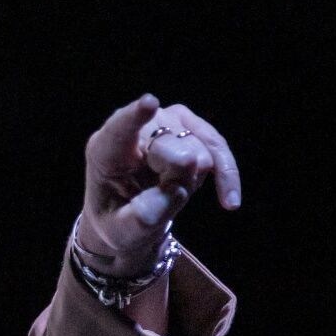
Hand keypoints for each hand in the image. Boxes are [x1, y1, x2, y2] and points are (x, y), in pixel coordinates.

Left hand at [80, 94, 243, 276]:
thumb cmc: (118, 222)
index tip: (149, 103)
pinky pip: (218, 148)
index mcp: (106, 150)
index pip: (120, 129)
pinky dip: (226, 175)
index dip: (136, 116)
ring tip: (170, 195)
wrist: (129, 216)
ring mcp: (165, 121)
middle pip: (173, 147)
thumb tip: (176, 189)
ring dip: (192, 182)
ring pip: (199, 150)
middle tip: (158, 201)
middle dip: (178, 179)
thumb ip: (142, 217)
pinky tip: (229, 201)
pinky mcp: (190, 126)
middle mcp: (136, 128)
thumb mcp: (121, 232)